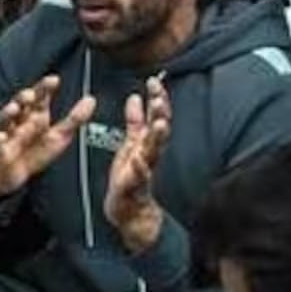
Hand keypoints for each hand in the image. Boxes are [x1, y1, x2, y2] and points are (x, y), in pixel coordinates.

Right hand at [0, 75, 95, 199]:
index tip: (53, 80)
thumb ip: (75, 119)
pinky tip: (1, 137)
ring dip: (7, 113)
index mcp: (35, 114)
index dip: (45, 88)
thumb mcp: (59, 136)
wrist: (11, 175)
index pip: (39, 97)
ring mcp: (6, 134)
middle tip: (31, 94)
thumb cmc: (35, 152)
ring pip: (4, 120)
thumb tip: (91, 99)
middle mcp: (19, 120)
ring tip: (14, 108)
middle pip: (20, 104)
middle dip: (24, 97)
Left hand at [105, 76, 169, 253]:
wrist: (130, 210)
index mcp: (145, 143)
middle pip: (159, 132)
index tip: (154, 81)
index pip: (155, 117)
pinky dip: (140, 168)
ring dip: (158, 138)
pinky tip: (138, 158)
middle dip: (160, 114)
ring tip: (160, 124)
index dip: (156, 99)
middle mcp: (148, 155)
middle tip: (159, 98)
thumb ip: (135, 122)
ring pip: (154, 152)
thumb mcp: (131, 144)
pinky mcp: (135, 187)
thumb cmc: (130, 177)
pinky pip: (139, 177)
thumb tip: (136, 98)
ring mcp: (144, 171)